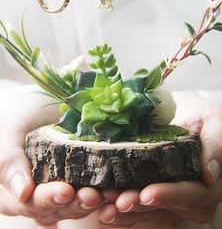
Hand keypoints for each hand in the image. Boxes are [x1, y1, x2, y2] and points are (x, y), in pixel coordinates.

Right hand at [0, 91, 103, 225]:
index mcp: (13, 190)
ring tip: (110, 194)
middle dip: (75, 203)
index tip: (66, 191)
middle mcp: (35, 197)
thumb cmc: (22, 115)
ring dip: (93, 201)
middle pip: (55, 209)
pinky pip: (91, 194)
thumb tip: (22, 192)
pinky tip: (117, 190)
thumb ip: (9, 160)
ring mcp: (58, 192)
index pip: (29, 202)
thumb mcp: (10, 131)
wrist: (44, 104)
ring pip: (74, 206)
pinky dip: (105, 194)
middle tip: (94, 195)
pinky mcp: (79, 184)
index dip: (47, 199)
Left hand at [97, 91, 221, 227]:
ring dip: (126, 210)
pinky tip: (104, 204)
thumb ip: (219, 143)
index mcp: (217, 182)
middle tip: (115, 201)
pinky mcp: (159, 196)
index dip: (169, 195)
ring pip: (151, 212)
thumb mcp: (216, 120)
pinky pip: (141, 208)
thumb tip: (210, 173)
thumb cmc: (203, 116)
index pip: (193, 193)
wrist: (187, 116)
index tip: (146, 194)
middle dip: (140, 205)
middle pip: (168, 208)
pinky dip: (122, 208)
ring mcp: (177, 200)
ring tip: (105, 203)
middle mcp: (198, 198)